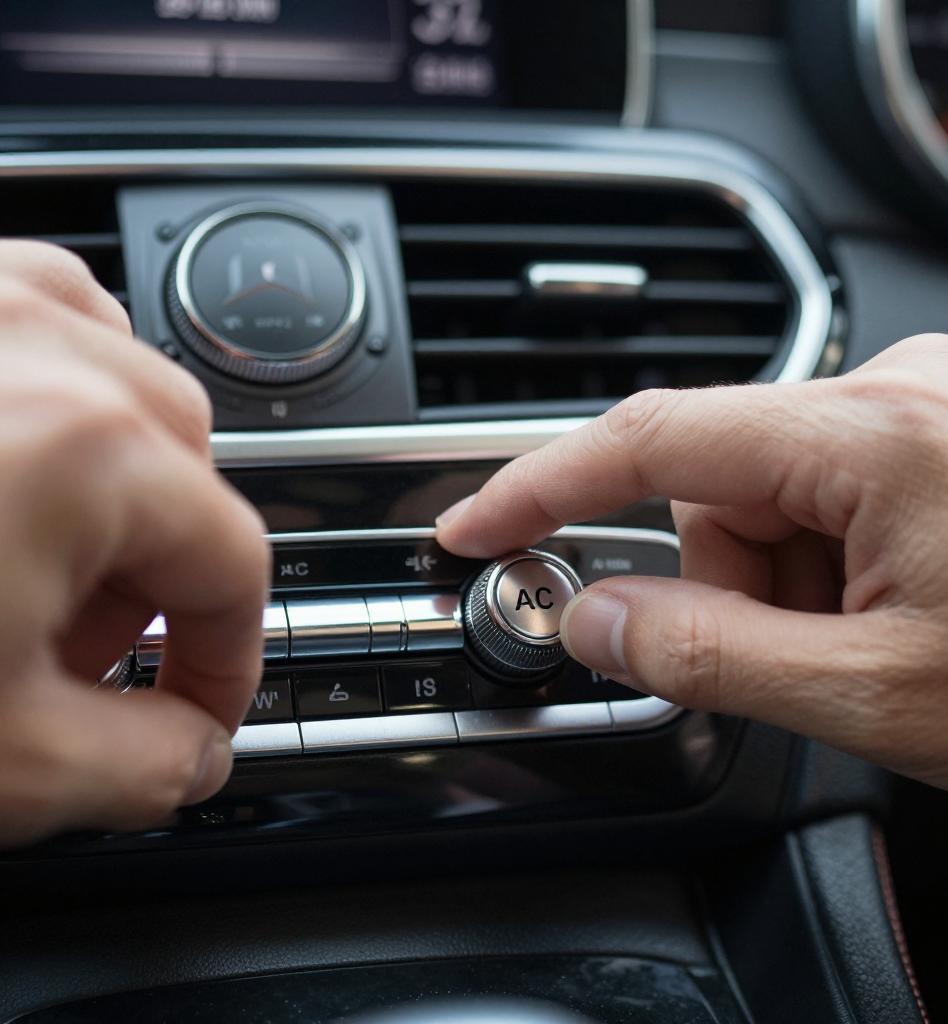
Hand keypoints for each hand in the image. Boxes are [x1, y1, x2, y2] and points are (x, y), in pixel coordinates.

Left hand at [0, 242, 268, 845]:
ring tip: (45, 549)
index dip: (226, 664)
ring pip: (132, 373)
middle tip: (93, 647)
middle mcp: (42, 341)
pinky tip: (17, 447)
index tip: (194, 712)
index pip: (238, 572)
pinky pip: (48, 310)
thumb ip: (147, 770)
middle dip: (163, 571)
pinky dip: (60, 379)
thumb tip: (204, 757)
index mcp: (89, 449)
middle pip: (197, 467)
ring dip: (122, 471)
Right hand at [437, 335, 947, 801]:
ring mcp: (919, 408)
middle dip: (725, 582)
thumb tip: (593, 621)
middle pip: (713, 485)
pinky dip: (821, 566)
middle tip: (795, 658)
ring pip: (765, 500)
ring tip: (869, 642)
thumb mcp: (876, 694)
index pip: (648, 439)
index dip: (540, 486)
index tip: (475, 525)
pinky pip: (820, 496)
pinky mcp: (934, 438)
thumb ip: (709, 654)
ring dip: (781, 583)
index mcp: (873, 432)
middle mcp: (893, 390)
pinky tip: (894, 611)